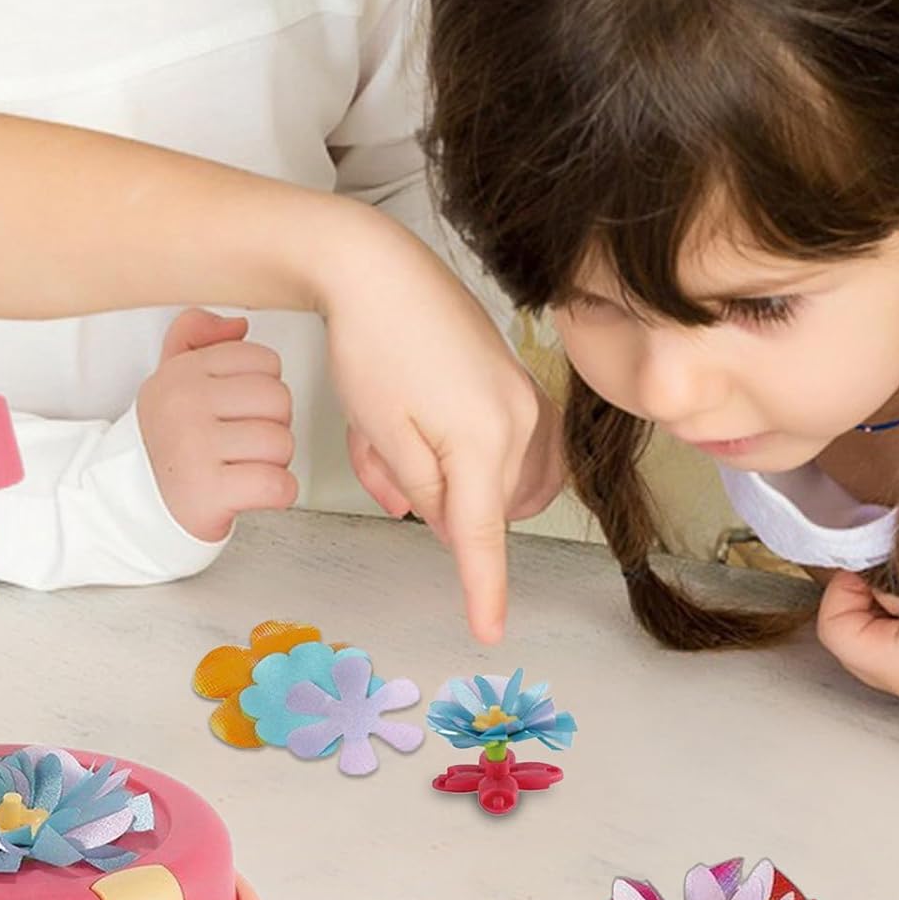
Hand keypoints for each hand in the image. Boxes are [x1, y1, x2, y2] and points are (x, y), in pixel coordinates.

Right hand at [136, 309, 297, 542]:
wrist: (132, 505)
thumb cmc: (166, 443)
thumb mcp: (169, 379)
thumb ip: (196, 337)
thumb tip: (238, 325)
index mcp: (180, 373)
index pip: (264, 361)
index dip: (262, 391)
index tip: (238, 412)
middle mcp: (183, 404)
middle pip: (278, 400)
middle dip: (272, 426)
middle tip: (243, 445)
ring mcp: (194, 447)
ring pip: (281, 443)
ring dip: (273, 463)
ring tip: (241, 468)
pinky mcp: (208, 491)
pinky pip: (278, 485)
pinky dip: (277, 494)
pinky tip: (251, 492)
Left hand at [317, 212, 563, 641]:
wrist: (379, 269)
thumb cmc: (373, 346)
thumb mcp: (383, 435)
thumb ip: (422, 492)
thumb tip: (447, 522)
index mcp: (487, 440)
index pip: (483, 535)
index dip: (484, 588)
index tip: (489, 631)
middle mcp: (521, 421)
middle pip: (480, 503)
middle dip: (426, 497)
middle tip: (378, 456)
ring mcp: (525, 398)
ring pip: (488, 478)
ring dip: (438, 475)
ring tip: (389, 436)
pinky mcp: (516, 381)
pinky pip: (496, 445)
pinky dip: (455, 451)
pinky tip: (417, 424)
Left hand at [816, 569, 898, 708]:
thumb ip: (894, 587)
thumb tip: (870, 578)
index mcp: (891, 667)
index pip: (831, 628)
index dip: (841, 591)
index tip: (866, 568)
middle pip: (850, 637)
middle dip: (862, 599)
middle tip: (892, 577)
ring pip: (877, 643)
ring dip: (886, 611)